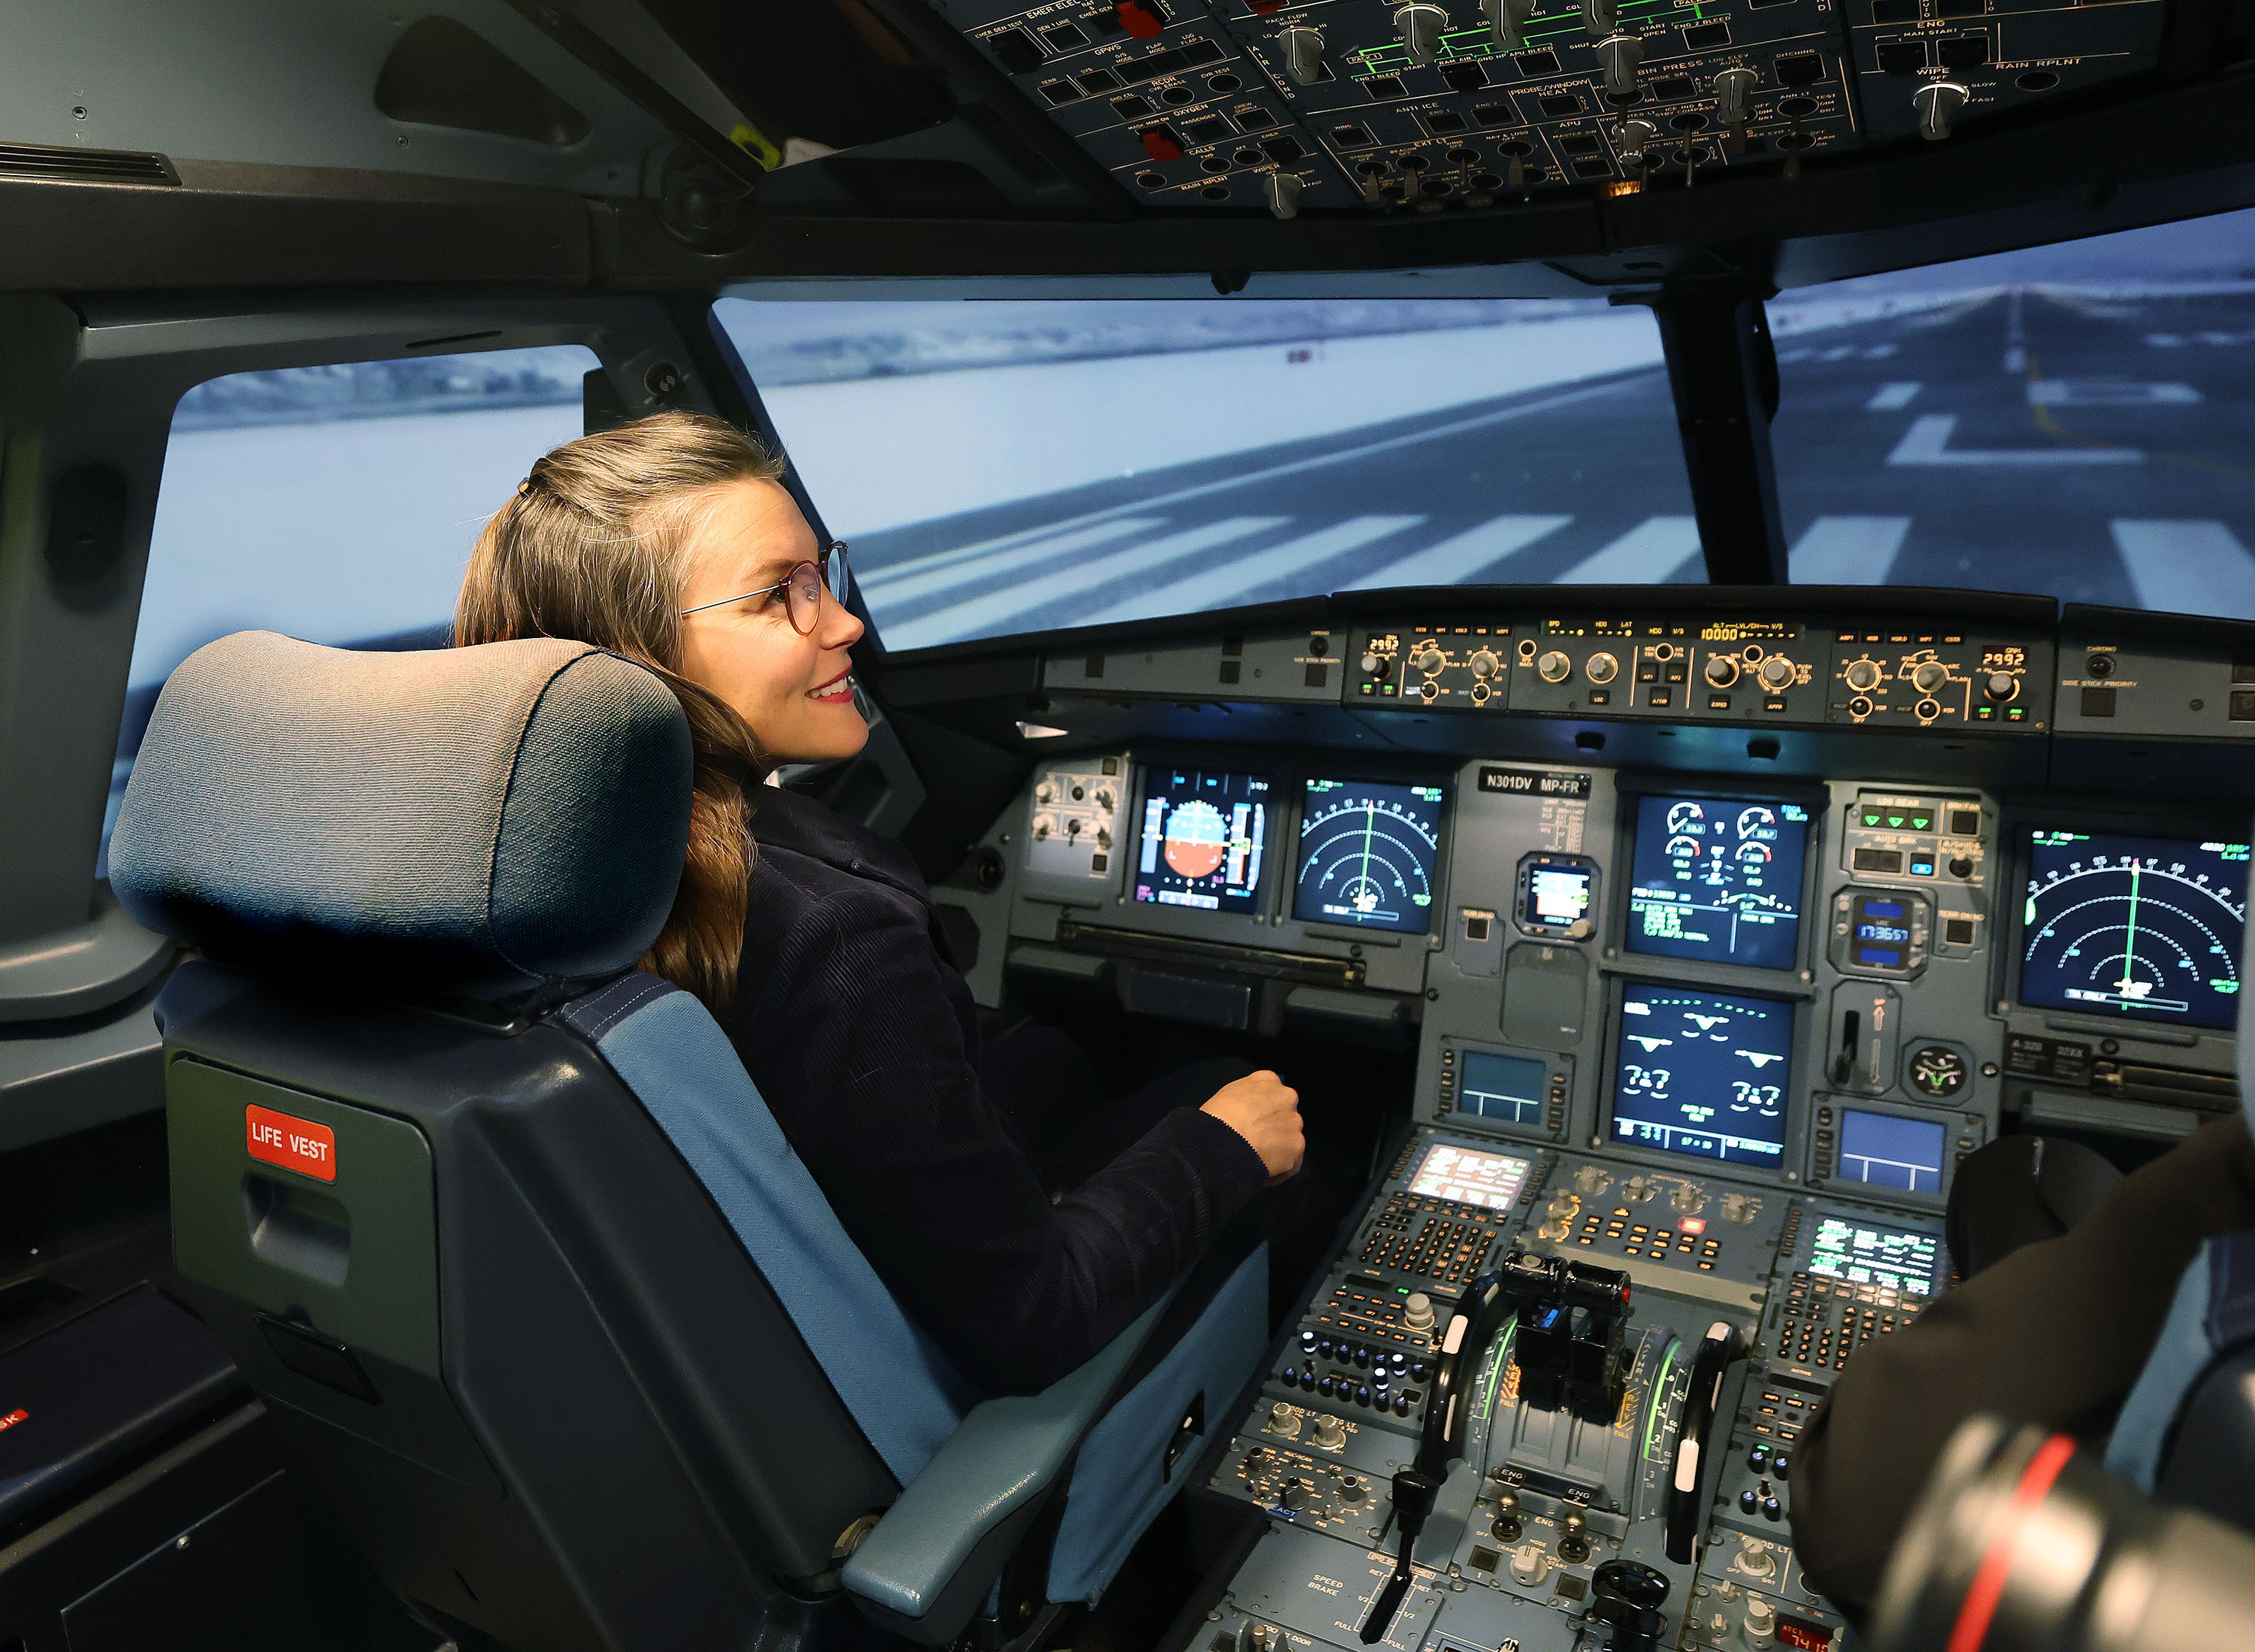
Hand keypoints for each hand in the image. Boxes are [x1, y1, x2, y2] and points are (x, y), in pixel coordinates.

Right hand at [1202, 1069, 1304, 1184]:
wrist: (1222, 1140)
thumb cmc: (1216, 1117)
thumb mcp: (1228, 1095)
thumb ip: (1246, 1099)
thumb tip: (1248, 1114)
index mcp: (1268, 1080)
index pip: (1272, 1094)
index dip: (1262, 1112)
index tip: (1251, 1124)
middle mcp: (1287, 1097)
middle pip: (1284, 1116)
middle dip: (1273, 1130)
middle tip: (1254, 1143)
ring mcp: (1294, 1122)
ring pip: (1289, 1139)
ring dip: (1277, 1151)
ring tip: (1255, 1161)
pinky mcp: (1297, 1146)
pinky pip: (1291, 1163)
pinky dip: (1279, 1171)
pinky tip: (1260, 1173)